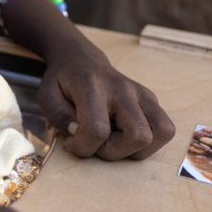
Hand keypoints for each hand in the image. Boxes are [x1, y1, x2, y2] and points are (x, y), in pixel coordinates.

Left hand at [38, 42, 175, 159]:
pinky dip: (148, 143)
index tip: (71, 142)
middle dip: (114, 152)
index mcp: (92, 85)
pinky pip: (164, 129)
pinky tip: (125, 136)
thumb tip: (79, 132)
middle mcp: (123, 88)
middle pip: (138, 135)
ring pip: (161, 133)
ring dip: (136, 149)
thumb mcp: (46, 96)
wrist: (80, 59)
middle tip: (95, 143)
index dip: (83, 146)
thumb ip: (58, 116)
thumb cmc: (62, 81)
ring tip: (114, 141)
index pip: (97, 129)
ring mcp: (142, 93)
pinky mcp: (151, 100)